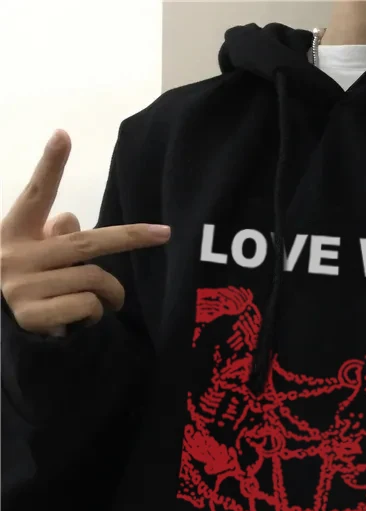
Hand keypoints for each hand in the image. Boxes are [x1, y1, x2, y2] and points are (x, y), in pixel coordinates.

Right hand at [0, 130, 170, 336]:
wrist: (1, 334)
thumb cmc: (30, 286)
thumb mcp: (36, 256)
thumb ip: (54, 235)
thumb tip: (70, 217)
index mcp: (13, 233)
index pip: (35, 196)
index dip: (49, 166)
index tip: (63, 135)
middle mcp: (14, 255)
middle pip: (86, 242)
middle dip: (130, 237)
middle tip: (164, 233)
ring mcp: (22, 286)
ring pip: (95, 279)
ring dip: (110, 293)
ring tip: (101, 302)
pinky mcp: (33, 315)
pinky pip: (89, 305)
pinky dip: (96, 314)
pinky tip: (80, 319)